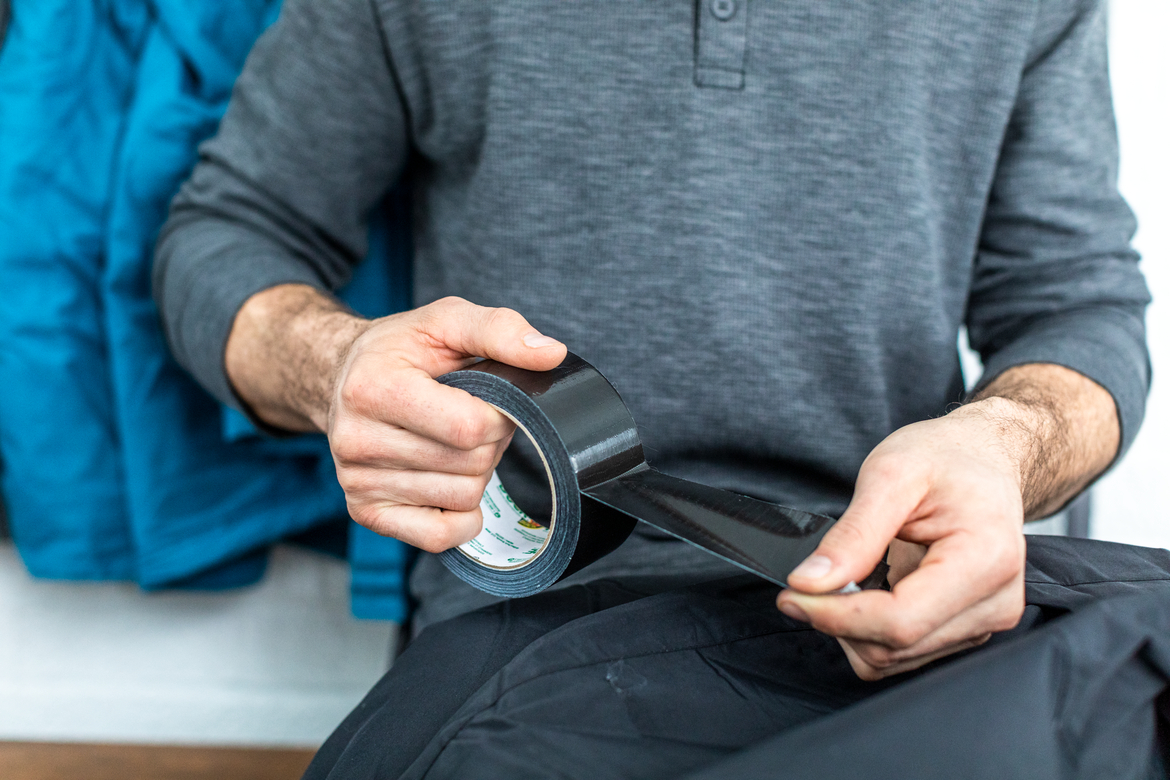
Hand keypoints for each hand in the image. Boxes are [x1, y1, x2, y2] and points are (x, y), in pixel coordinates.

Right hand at [325, 297, 565, 550]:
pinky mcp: (365, 511)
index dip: (499, 416)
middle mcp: (356, 439)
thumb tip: (551, 354)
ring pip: (461, 499)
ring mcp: (357, 481)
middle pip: (470, 465)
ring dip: (474, 473)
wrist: (342, 376)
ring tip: (452, 441)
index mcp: (373, 387)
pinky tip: (451, 483)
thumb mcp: (446, 320)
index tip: (492, 400)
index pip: (468, 428)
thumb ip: (500, 330)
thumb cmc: (401, 349)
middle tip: (470, 418)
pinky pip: (437, 536)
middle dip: (488, 443)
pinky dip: (461, 517)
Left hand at [776, 400, 1029, 679]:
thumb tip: (809, 582)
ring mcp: (986, 622)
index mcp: (986, 560)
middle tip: (805, 582)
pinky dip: (870, 630)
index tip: (792, 594)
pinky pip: (904, 653)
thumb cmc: (943, 459)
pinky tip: (868, 589)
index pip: (900, 621)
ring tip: (846, 576)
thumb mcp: (890, 475)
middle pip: (895, 646)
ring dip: (852, 627)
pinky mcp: (968, 631)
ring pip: (895, 658)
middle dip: (838, 620)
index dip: (837, 615)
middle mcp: (996, 603)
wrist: (981, 460)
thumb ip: (853, 534)